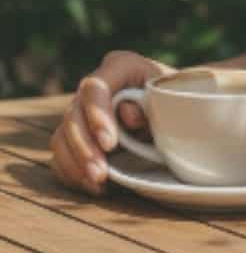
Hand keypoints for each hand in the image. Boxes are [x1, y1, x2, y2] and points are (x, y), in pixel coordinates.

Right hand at [50, 51, 173, 194]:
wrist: (177, 110)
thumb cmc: (176, 102)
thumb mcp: (172, 99)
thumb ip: (152, 104)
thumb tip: (128, 116)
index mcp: (121, 66)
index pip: (96, 87)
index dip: (97, 115)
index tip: (110, 144)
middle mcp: (95, 86)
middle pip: (74, 114)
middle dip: (85, 148)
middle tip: (100, 173)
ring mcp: (82, 110)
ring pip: (62, 136)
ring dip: (76, 163)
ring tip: (97, 183)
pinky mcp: (77, 135)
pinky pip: (61, 154)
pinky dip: (72, 172)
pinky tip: (94, 187)